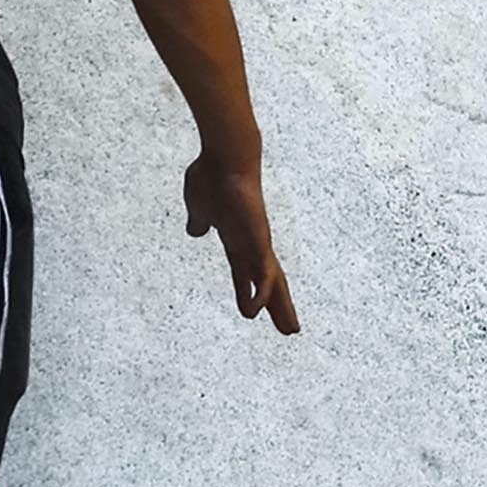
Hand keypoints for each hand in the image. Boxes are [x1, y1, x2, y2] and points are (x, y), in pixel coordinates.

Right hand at [184, 142, 300, 334]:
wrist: (224, 157)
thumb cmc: (212, 177)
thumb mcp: (198, 207)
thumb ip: (199, 220)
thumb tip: (196, 230)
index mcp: (236, 239)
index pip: (247, 273)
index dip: (251, 291)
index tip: (254, 310)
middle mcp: (251, 243)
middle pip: (268, 281)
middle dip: (278, 305)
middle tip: (290, 328)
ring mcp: (256, 241)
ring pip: (273, 280)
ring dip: (279, 306)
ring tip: (289, 329)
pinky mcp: (257, 237)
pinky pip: (262, 271)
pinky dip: (261, 291)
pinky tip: (257, 310)